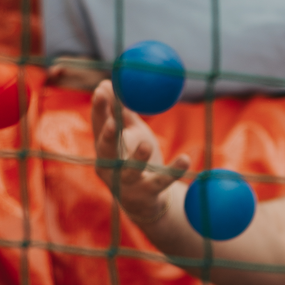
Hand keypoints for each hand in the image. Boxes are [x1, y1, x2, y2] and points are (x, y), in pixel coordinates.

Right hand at [91, 80, 189, 230]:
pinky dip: (174, 170)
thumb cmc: (137, 161)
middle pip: (106, 149)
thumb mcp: (131, 134)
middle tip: (113, 121)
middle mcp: (110, 167)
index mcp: (105, 149)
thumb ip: (123, 112)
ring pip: (130, 171)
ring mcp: (127, 184)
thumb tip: (109, 82)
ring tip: (145, 144)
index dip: (99, 110)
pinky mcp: (147, 195)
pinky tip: (185, 159)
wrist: (148, 202)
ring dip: (137, 158)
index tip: (100, 90)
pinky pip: (161, 181)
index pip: (98, 126)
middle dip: (107, 134)